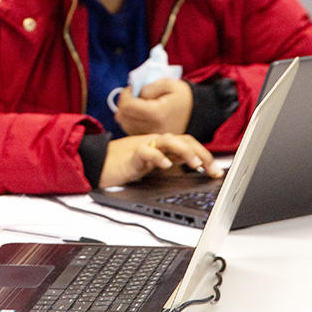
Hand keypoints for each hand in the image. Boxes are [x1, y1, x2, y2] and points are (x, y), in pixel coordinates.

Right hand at [98, 133, 223, 187]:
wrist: (96, 162)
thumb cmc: (121, 164)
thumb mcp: (149, 165)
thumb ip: (166, 162)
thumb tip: (188, 169)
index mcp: (159, 144)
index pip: (186, 143)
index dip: (204, 154)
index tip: (216, 171)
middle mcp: (154, 142)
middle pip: (182, 139)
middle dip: (201, 153)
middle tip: (212, 169)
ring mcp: (143, 145)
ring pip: (168, 140)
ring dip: (185, 151)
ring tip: (195, 164)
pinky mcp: (131, 154)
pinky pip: (146, 151)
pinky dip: (158, 157)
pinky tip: (167, 165)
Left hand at [114, 78, 192, 134]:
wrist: (198, 114)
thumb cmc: (183, 97)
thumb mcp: (169, 84)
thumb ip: (150, 87)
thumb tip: (136, 93)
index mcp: (157, 113)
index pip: (128, 106)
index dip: (125, 95)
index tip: (131, 88)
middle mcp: (153, 127)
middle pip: (123, 116)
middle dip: (123, 102)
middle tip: (132, 94)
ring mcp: (151, 135)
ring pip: (124, 124)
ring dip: (125, 112)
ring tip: (135, 102)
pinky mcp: (151, 139)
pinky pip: (130, 130)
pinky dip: (129, 120)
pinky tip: (138, 112)